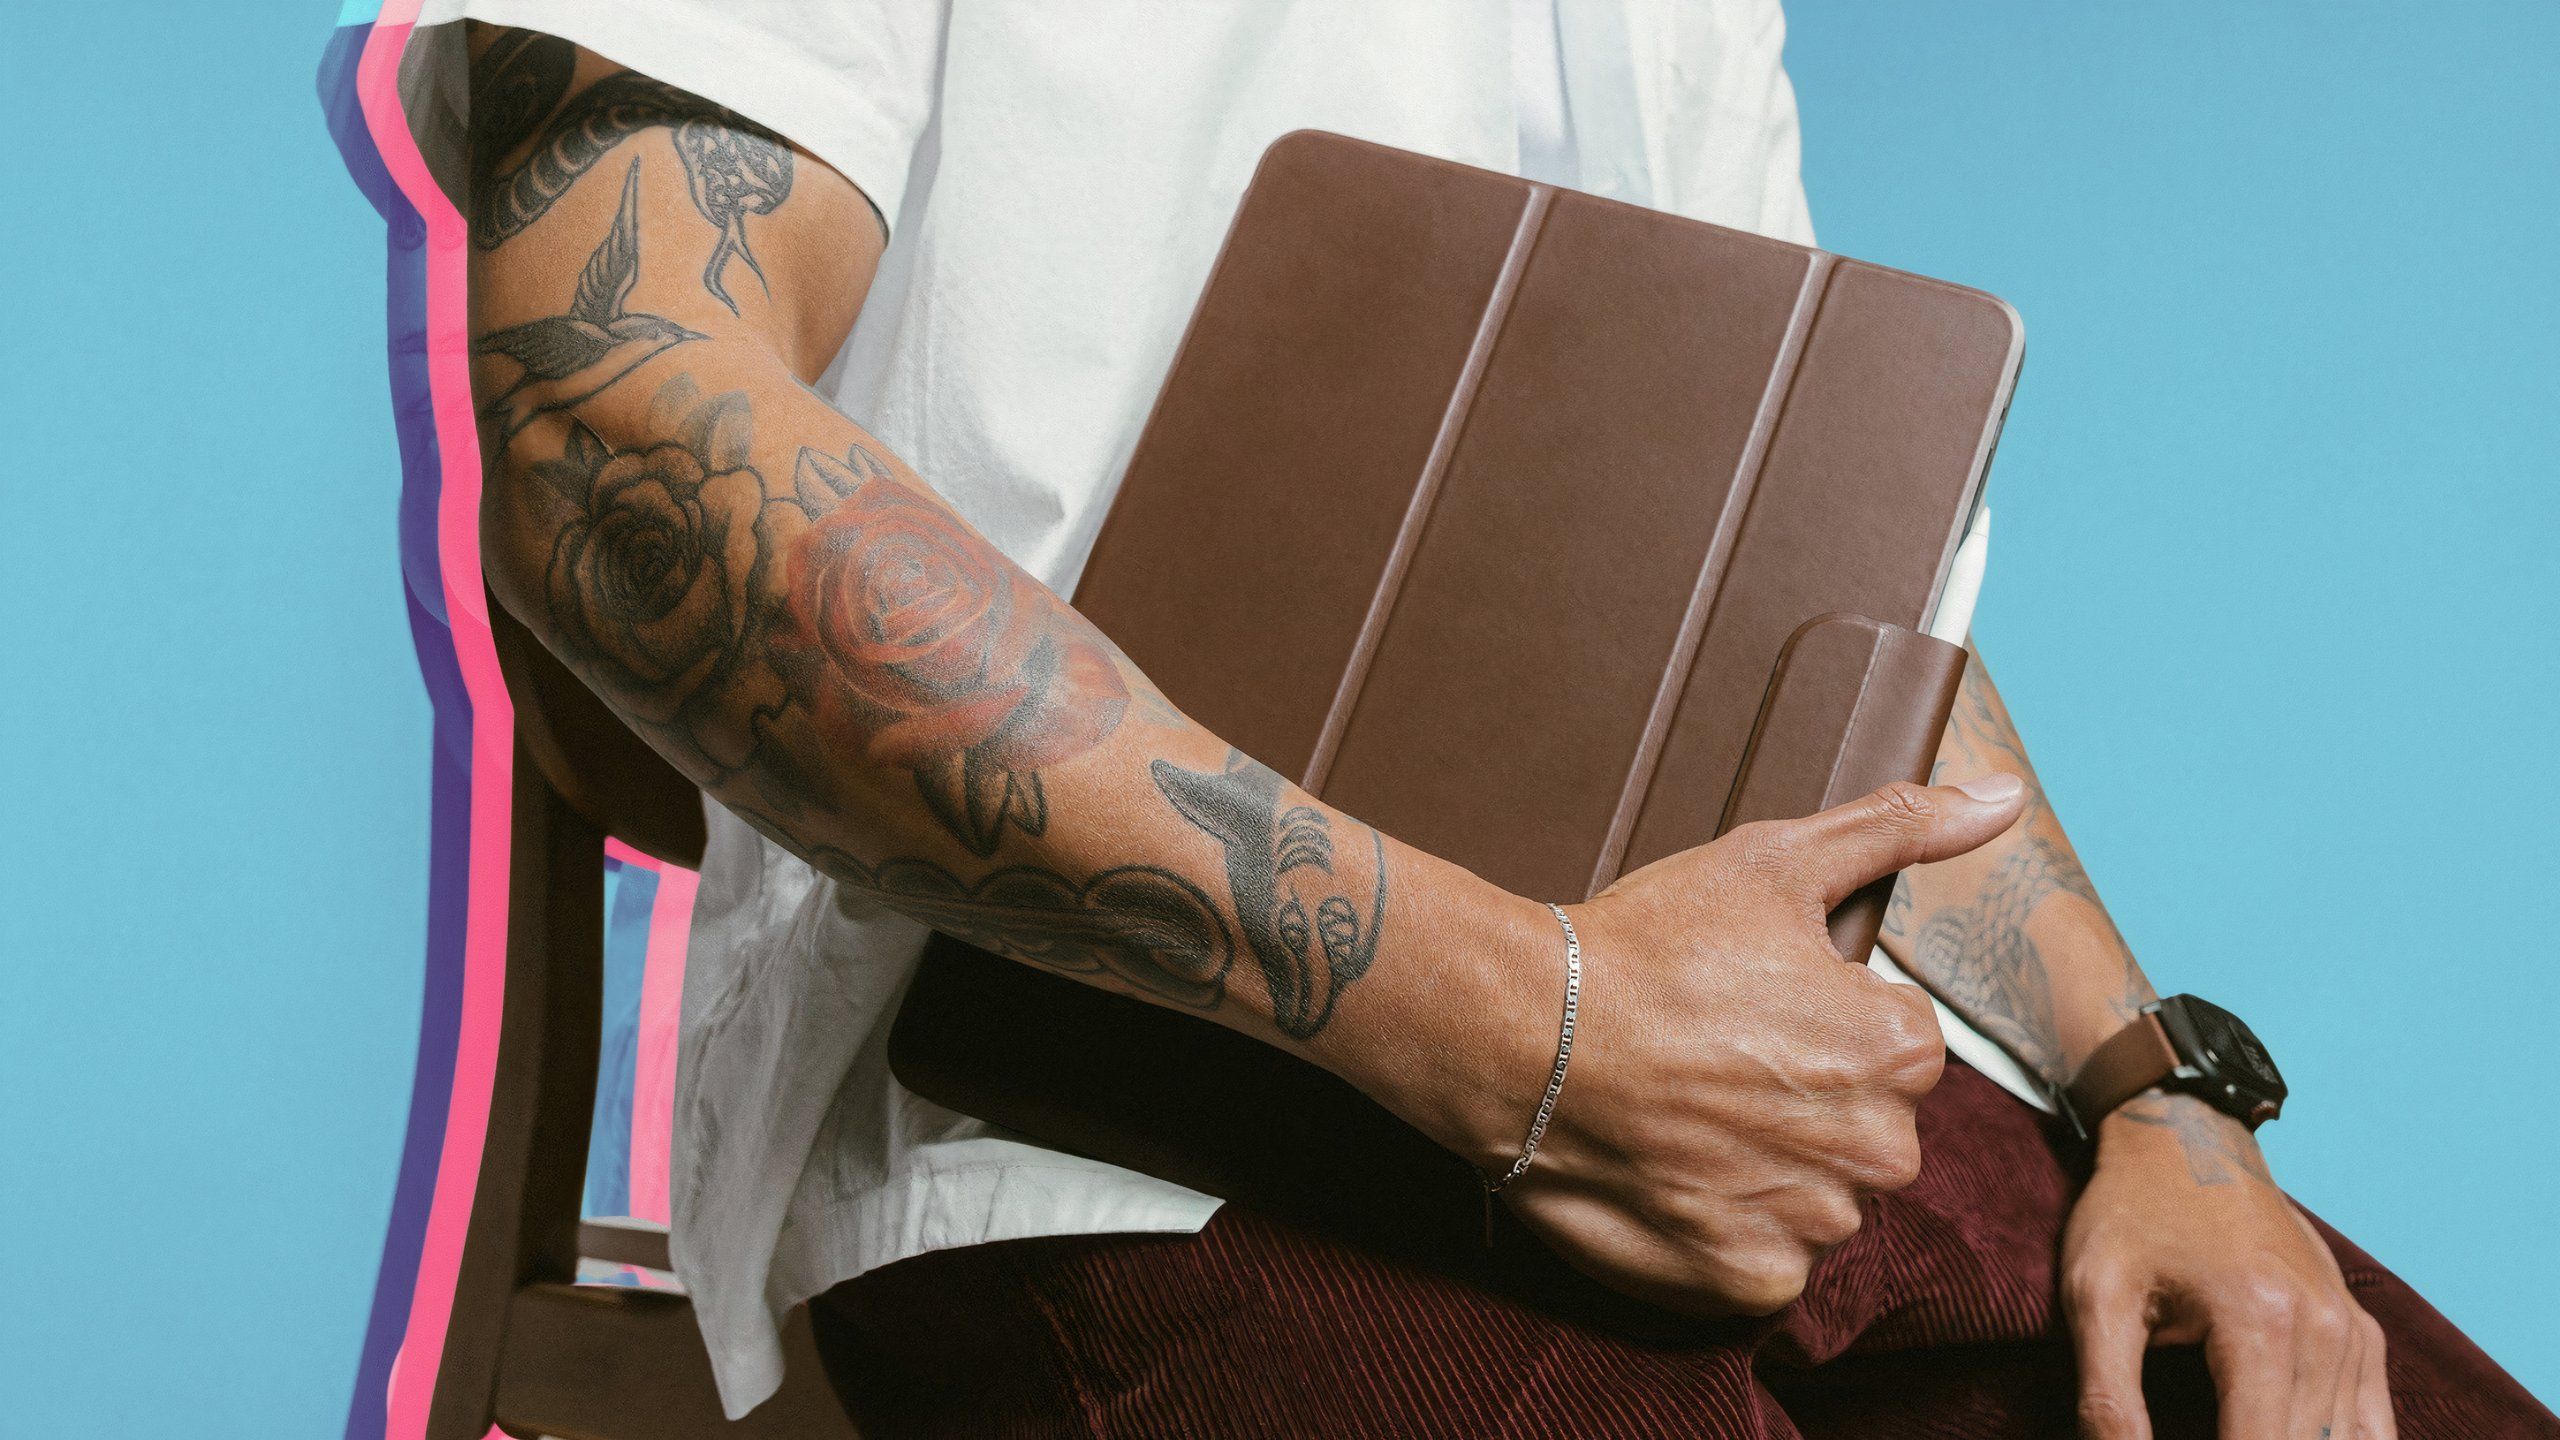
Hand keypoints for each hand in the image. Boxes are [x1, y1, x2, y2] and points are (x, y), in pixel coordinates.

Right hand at [1493, 776, 2026, 1315]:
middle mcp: (1879, 1147)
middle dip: (1800, 1104)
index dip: (1813, 1023)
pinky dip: (1725, 1228)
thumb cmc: (1646, 947)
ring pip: (1816, 1198)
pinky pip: (1765, 1260)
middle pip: (1860, 1130)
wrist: (1524, 1035)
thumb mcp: (1773, 861)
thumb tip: (2003, 795)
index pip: (1889, 1048)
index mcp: (1900, 1050)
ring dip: (1766, 1170)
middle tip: (1709, 1062)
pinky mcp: (1752, 1280)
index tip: (1744, 1010)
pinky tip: (1675, 1172)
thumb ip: (1900, 828)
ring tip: (1684, 1118)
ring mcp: (1815, 1222)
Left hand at [2065, 1091, 2394, 1439]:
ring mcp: (2354, 1334)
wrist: (2186, 1138)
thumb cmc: (2129, 1213)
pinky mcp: (2363, 1335)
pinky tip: (2286, 1439)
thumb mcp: (2092, 1296)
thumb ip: (2106, 1394)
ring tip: (2229, 1437)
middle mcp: (2325, 1332)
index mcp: (2258, 1323)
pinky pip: (2372, 1428)